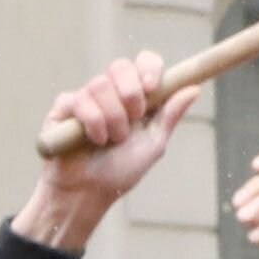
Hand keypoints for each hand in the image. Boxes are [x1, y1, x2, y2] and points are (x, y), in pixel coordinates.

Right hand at [17, 53, 187, 247]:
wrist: (87, 195)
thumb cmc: (119, 173)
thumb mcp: (152, 145)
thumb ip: (170, 116)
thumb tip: (194, 88)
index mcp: (134, 97)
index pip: (143, 63)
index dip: (149, 67)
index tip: (152, 87)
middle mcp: (110, 93)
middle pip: (120, 66)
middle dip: (130, 92)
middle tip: (133, 119)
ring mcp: (85, 99)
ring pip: (99, 84)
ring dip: (112, 116)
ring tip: (110, 140)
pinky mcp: (63, 109)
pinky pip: (79, 100)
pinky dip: (91, 121)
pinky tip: (92, 140)